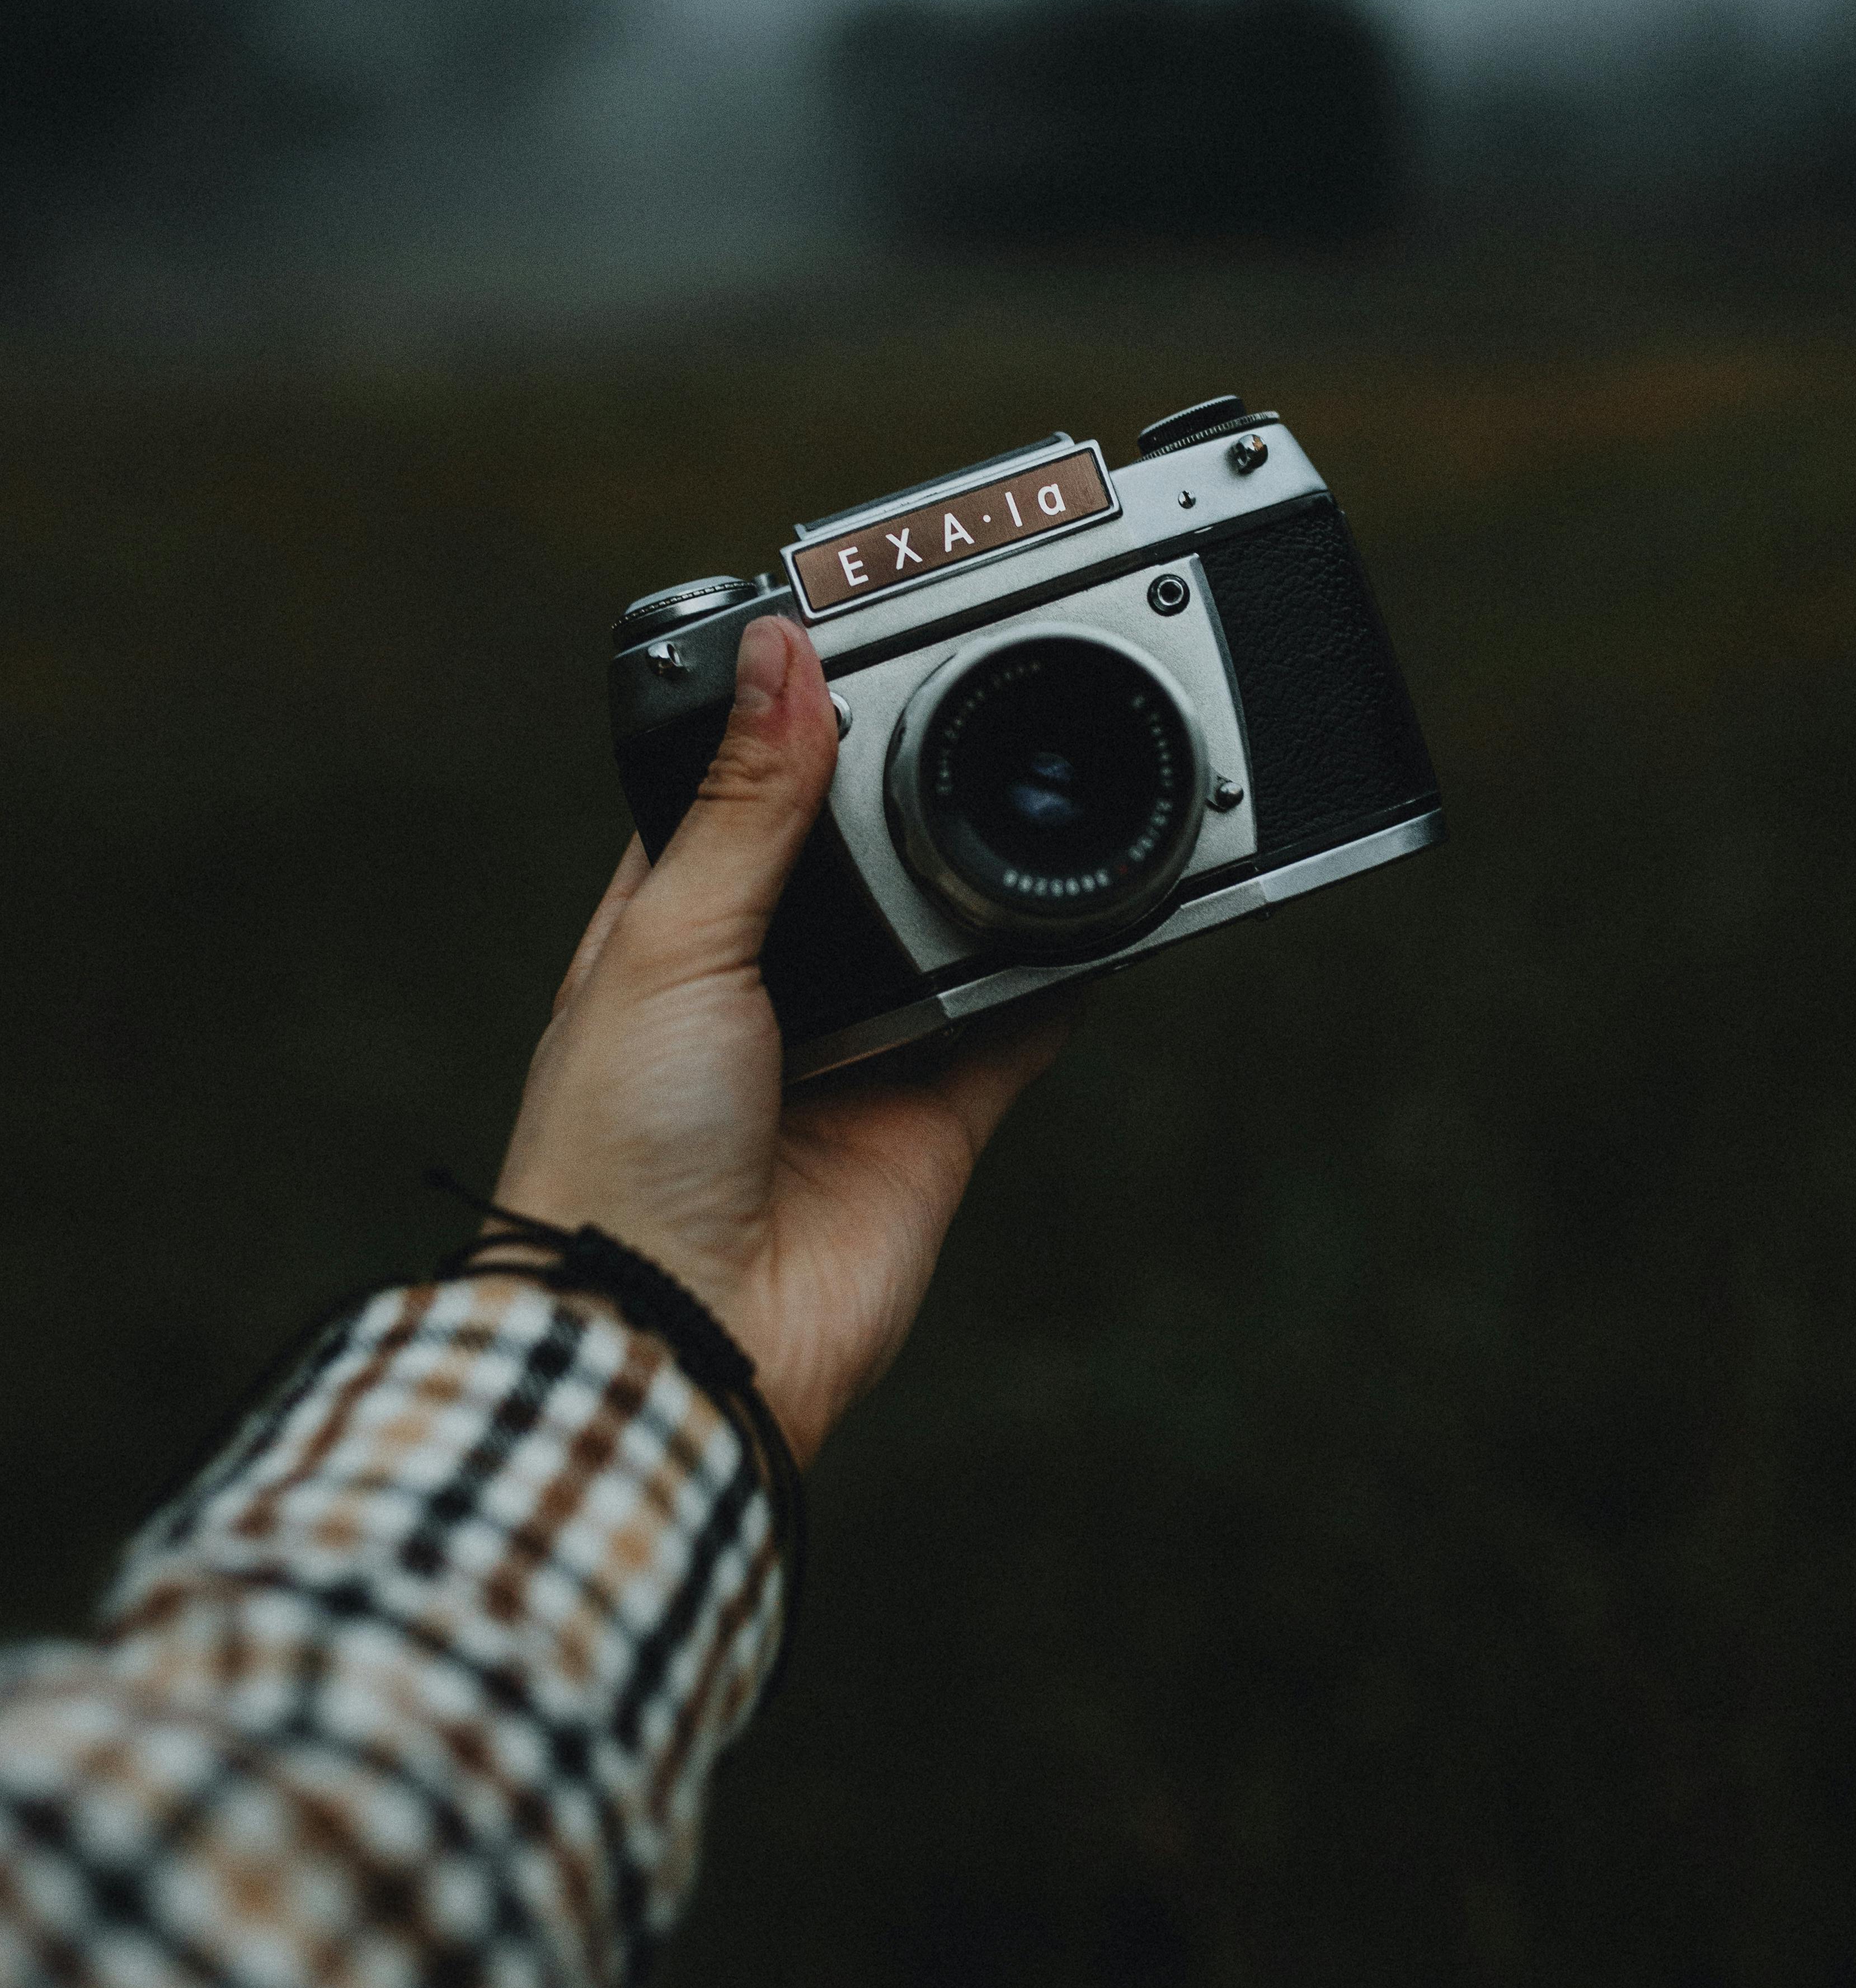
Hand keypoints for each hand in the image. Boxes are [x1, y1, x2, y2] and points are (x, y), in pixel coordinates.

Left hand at [494, 612, 1073, 1462]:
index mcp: (675, 927)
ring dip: (999, 872)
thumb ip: (746, 805)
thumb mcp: (668, 942)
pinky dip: (1068, 973)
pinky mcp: (936, 1117)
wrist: (675, 1339)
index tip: (871, 648)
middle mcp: (769, 980)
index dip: (803, 725)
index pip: (748, 792)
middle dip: (919, 792)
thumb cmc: (615, 1151)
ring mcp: (859, 1048)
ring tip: (1061, 779)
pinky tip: (1109, 912)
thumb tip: (780, 655)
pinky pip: (1022, 1026)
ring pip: (952, 930)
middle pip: (866, 854)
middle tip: (993, 700)